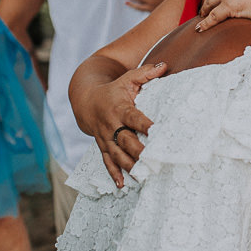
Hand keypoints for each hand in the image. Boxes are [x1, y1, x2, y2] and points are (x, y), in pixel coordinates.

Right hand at [78, 62, 166, 186]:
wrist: (86, 101)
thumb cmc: (114, 90)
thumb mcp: (128, 79)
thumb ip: (146, 73)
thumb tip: (164, 65)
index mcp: (119, 108)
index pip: (133, 118)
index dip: (144, 125)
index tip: (156, 132)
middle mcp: (111, 125)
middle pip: (125, 140)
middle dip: (138, 151)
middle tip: (153, 160)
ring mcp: (105, 138)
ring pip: (116, 155)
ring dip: (129, 166)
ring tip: (142, 176)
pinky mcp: (102, 146)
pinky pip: (107, 162)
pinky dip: (114, 174)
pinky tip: (122, 185)